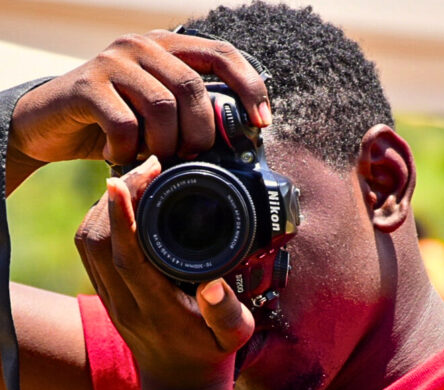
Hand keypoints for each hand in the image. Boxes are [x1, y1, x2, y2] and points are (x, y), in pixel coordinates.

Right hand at [7, 30, 269, 190]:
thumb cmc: (116, 123)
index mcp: (169, 48)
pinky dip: (127, 151)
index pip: (222, 53)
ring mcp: (113, 62)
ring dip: (165, 145)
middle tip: (189, 158)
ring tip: (154, 159)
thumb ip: (191, 115)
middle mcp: (143, 46)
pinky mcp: (86, 85)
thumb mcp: (159, 116)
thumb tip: (236, 140)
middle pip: (193, 88)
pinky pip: (123, 124)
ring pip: (161, 107)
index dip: (249, 86)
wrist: (52, 122)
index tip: (263, 122)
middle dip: (200, 134)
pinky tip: (119, 157)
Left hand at [75, 156, 254, 389]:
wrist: (180, 388)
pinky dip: (99, 224)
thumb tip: (215, 283)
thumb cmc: (210, 357)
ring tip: (134, 183)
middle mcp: (126, 303)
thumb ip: (227, 312)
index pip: (128, 257)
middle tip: (144, 171)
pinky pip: (90, 254)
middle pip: (98, 243)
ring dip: (103, 209)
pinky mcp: (109, 298)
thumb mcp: (234, 336)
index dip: (122, 216)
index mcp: (156, 308)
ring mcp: (112, 301)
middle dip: (113, 199)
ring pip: (87, 245)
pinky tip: (121, 210)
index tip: (126, 179)